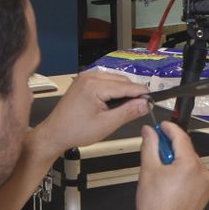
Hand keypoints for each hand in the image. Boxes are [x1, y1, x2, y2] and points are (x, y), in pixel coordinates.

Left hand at [35, 71, 149, 155]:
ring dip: (123, 91)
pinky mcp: (84, 81)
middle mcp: (90, 76)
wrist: (55, 133)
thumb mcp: (107, 124)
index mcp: (95, 85)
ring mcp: (86, 77)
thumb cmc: (76, 131)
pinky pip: (106, 81)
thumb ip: (129, 111)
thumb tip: (146, 103)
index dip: (142, 94)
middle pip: (122, 80)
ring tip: (126, 108)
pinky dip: (114, 90)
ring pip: (115, 79)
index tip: (153, 102)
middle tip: (140, 108)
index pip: (127, 86)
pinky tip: (114, 103)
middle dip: (133, 93)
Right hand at [136, 123, 208, 209]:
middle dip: (170, 147)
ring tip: (160, 172)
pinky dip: (183, 173)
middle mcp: (202, 172)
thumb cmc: (156, 208)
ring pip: (190, 162)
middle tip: (154, 149)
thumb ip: (150, 146)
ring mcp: (206, 184)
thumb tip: (149, 132)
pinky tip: (170, 182)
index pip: (181, 136)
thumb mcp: (148, 170)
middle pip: (186, 149)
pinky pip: (194, 175)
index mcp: (190, 164)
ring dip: (177, 160)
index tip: (161, 126)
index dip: (169, 128)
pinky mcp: (205, 192)